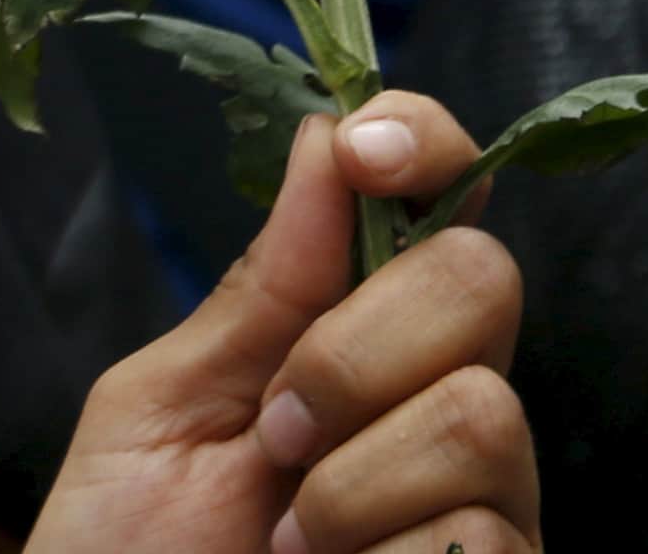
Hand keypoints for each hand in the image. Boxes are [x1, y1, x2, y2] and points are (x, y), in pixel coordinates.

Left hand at [29, 92, 538, 553]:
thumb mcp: (162, 404)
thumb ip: (258, 289)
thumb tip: (329, 135)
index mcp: (350, 340)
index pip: (439, 205)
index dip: (427, 146)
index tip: (370, 149)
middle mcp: (438, 410)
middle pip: (482, 281)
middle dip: (358, 343)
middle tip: (276, 429)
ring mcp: (485, 506)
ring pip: (482, 413)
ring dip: (348, 478)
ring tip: (285, 540)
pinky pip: (481, 535)